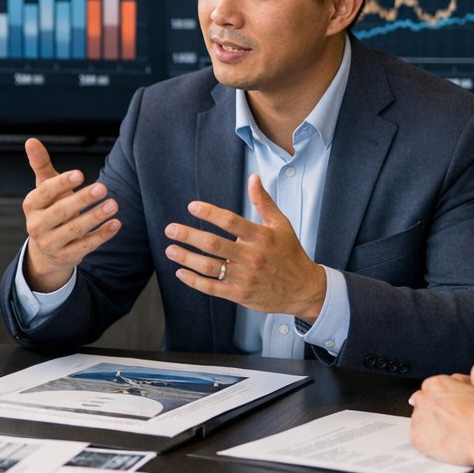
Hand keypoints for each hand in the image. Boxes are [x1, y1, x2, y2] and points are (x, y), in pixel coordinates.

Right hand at [19, 137, 119, 291]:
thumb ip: (41, 165)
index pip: (45, 192)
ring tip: (113, 204)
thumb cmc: (49, 209)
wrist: (46, 250)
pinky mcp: (66, 257)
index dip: (62, 183)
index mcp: (31, 205)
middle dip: (82, 199)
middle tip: (103, 188)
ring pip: (74, 230)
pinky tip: (116, 224)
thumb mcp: (44, 188)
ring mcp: (50, 244)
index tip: (80, 174)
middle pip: (60, 212)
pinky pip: (85, 246)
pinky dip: (101, 235)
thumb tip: (31, 140)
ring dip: (95, 217)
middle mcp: (36, 226)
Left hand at [163, 173, 326, 320]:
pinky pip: (212, 288)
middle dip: (188, 236)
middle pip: (214, 245)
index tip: (192, 207)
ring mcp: (245, 278)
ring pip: (209, 267)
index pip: (231, 221)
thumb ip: (263, 202)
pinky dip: (194, 281)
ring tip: (170, 249)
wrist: (303, 290)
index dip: (210, 213)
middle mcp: (252, 257)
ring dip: (186, 258)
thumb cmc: (290, 253)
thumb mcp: (281, 225)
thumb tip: (253, 177)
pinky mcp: (240, 295)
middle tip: (170, 229)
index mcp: (262, 237)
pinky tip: (180, 272)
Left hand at [408, 362, 473, 463]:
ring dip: (430, 426)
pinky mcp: (416, 437)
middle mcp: (423, 398)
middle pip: (423, 404)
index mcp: (436, 384)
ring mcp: (418, 418)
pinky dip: (428, 442)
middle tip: (451, 422)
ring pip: (420, 422)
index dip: (442, 399)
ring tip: (450, 434)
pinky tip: (444, 442)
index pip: (431, 389)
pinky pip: (418, 439)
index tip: (451, 408)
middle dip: (434, 412)